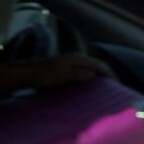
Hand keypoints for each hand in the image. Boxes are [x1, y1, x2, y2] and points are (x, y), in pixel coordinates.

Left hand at [1, 54, 115, 89]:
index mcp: (78, 58)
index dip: (110, 74)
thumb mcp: (62, 75)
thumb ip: (78, 74)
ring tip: (104, 86)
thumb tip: (94, 75)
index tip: (118, 84)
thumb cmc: (43, 75)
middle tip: (114, 86)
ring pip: (91, 67)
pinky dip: (91, 76)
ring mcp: (71, 61)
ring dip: (98, 75)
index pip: (100, 65)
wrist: (26, 73)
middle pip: (97, 65)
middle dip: (107, 74)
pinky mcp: (66, 67)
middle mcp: (77, 58)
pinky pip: (84, 70)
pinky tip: (88, 84)